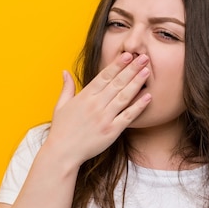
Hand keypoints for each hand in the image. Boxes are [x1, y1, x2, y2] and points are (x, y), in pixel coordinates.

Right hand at [47, 52, 150, 166]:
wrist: (62, 153)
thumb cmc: (61, 130)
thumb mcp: (60, 106)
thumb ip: (66, 88)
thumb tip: (65, 72)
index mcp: (85, 96)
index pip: (104, 76)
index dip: (117, 64)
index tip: (128, 54)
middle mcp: (96, 105)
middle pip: (117, 83)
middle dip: (132, 69)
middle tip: (144, 57)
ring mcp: (105, 118)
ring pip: (124, 96)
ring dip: (137, 83)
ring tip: (147, 71)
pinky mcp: (112, 131)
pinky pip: (128, 116)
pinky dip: (138, 106)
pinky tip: (148, 97)